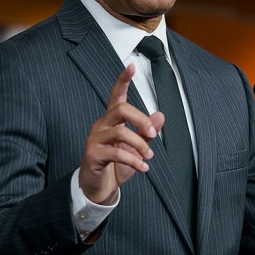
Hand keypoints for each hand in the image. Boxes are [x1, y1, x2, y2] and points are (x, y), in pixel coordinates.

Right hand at [79, 64, 163, 203]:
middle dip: (141, 119)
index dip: (123, 80)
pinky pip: (117, 153)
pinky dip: (134, 160)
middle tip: (152, 133)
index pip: (116, 95)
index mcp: (111, 120)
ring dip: (140, 144)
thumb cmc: (116, 165)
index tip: (131, 66)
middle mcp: (101, 125)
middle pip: (121, 109)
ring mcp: (95, 139)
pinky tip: (143, 168)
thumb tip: (161, 116)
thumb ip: (147, 132)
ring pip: (120, 132)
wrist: (99, 188)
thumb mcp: (136, 148)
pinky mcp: (92, 154)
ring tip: (149, 156)